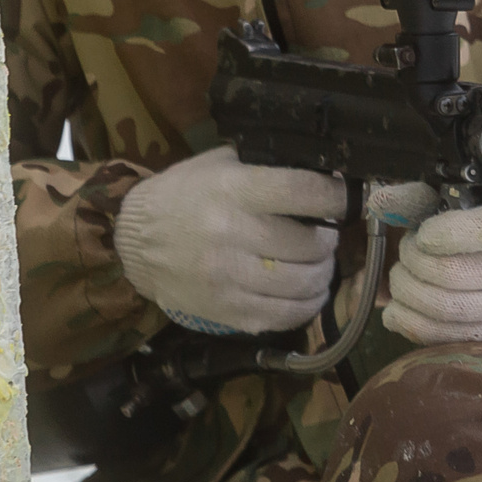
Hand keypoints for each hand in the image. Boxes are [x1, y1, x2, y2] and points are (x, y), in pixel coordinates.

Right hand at [115, 146, 347, 334]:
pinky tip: (308, 294)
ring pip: (304, 284)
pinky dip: (306, 306)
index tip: (346, 199)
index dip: (337, 196)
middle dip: (328, 241)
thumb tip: (320, 173)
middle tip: (326, 236)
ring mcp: (230, 277)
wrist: (134, 243)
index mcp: (235, 190)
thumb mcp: (218, 165)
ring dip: (322, 275)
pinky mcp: (227, 311)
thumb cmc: (181, 195)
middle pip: (310, 244)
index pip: (304, 192)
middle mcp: (234, 233)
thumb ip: (263, 167)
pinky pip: (285, 316)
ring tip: (319, 265)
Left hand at [383, 191, 481, 347]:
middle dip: (413, 261)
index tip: (423, 233)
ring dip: (407, 291)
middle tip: (407, 252)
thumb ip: (428, 200)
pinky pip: (446, 338)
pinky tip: (400, 310)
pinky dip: (411, 323)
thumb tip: (380, 201)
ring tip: (403, 277)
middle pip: (453, 274)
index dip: (446, 232)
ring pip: (445, 309)